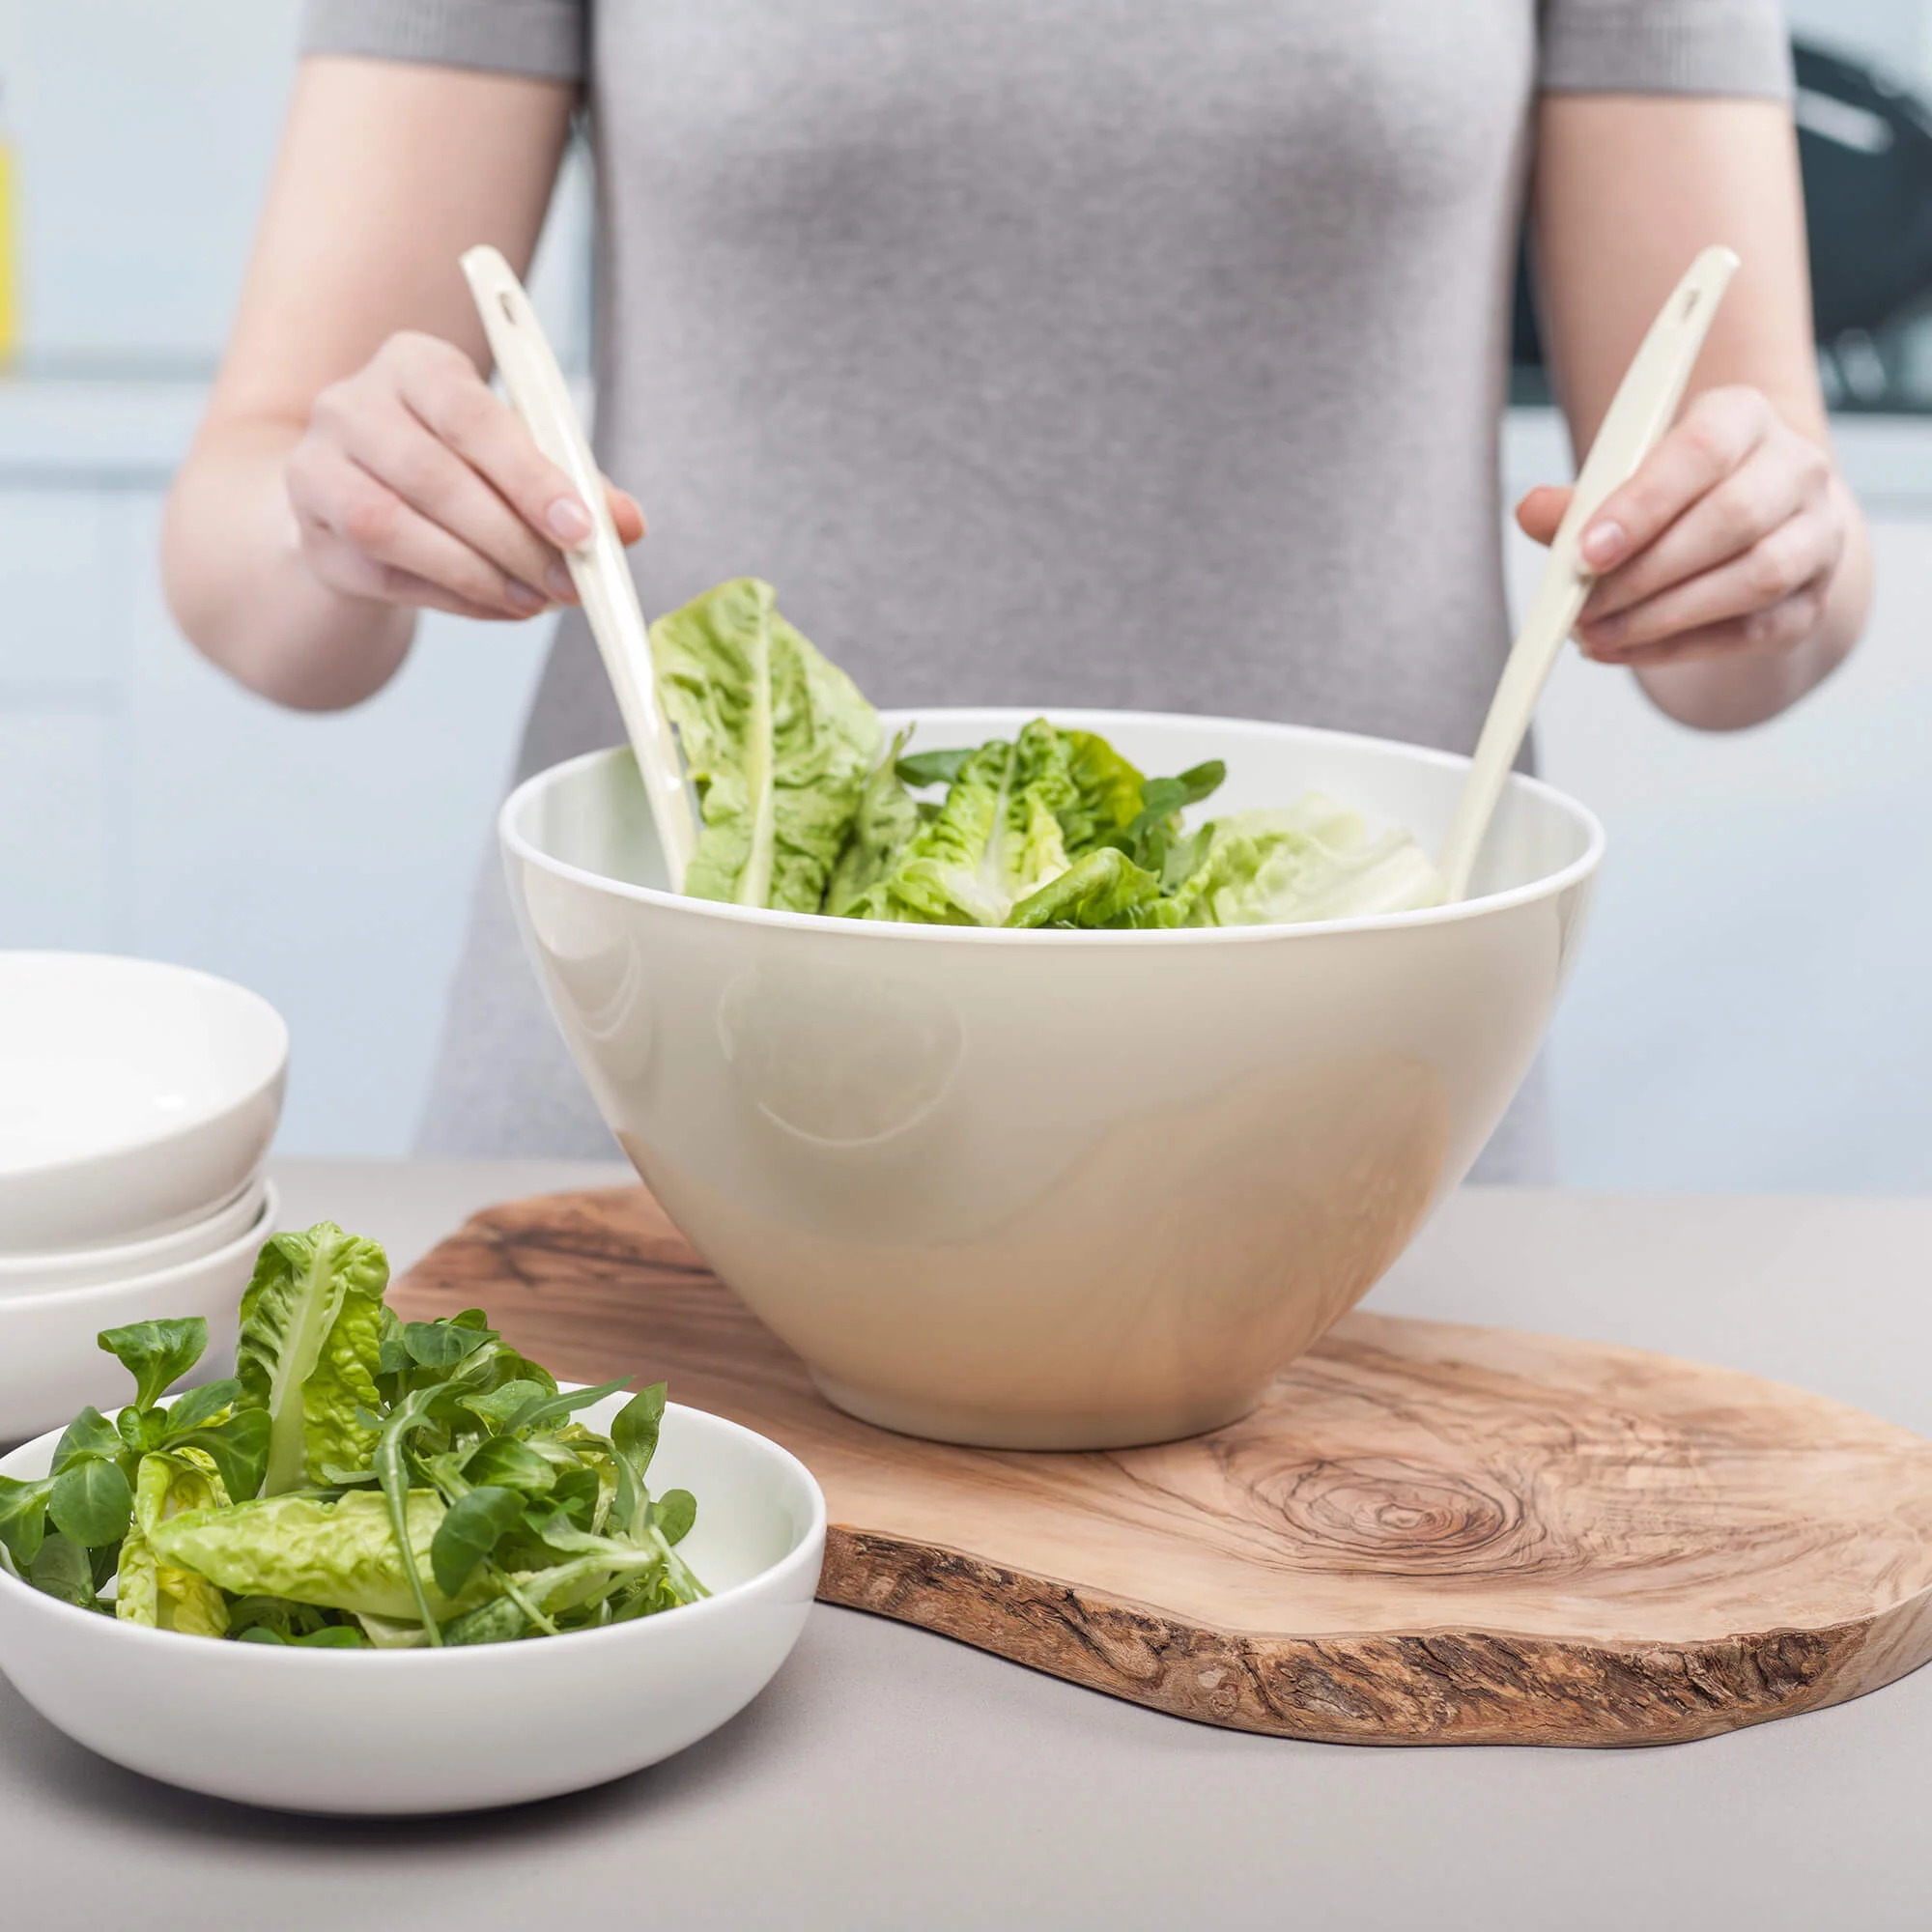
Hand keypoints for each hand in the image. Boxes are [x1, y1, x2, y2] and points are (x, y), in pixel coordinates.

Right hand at [284, 331, 644, 622]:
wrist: (363, 500)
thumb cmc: (457, 467)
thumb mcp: (518, 458)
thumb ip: (574, 483)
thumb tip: (628, 524)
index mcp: (414, 363)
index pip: (472, 415)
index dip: (531, 477)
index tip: (584, 530)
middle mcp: (351, 403)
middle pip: (435, 476)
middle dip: (514, 539)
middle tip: (570, 582)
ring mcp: (318, 466)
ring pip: (396, 526)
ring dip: (480, 574)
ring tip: (537, 599)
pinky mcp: (314, 532)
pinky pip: (388, 573)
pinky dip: (456, 598)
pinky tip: (502, 606)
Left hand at [1514, 385, 1848, 667]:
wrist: (1749, 533)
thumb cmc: (1674, 500)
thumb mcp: (1623, 483)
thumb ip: (1577, 501)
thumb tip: (1531, 511)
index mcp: (1744, 417)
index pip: (1702, 450)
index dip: (1642, 505)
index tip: (1584, 552)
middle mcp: (1797, 468)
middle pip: (1733, 518)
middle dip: (1644, 572)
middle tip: (1580, 607)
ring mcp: (1817, 535)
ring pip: (1753, 577)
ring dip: (1661, 616)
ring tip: (1595, 634)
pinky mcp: (1813, 600)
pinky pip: (1752, 631)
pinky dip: (1678, 647)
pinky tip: (1624, 649)